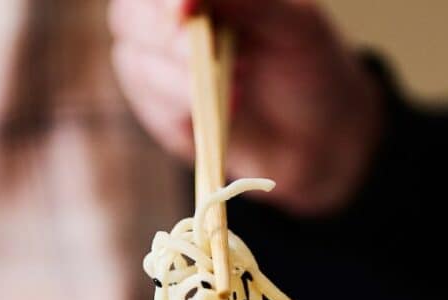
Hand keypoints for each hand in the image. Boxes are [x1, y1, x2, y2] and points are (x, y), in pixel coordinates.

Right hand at [108, 0, 383, 215]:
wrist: (317, 138)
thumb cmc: (309, 68)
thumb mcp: (293, 24)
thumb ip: (245, 0)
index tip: (184, 12)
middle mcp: (171, 18)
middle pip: (131, 16)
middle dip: (166, 39)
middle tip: (203, 59)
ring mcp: (161, 63)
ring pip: (134, 60)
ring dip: (178, 80)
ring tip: (238, 91)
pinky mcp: (163, 110)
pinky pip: (150, 105)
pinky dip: (182, 110)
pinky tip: (227, 110)